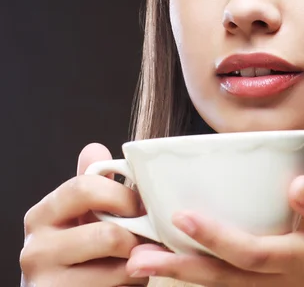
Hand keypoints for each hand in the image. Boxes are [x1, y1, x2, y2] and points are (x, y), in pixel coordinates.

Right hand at [20, 143, 148, 286]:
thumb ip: (92, 184)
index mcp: (44, 215)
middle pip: (107, 234)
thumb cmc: (81, 253)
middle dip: (138, 236)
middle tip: (148, 237)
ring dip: (140, 263)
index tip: (141, 205)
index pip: (84, 187)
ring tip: (138, 260)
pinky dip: (134, 283)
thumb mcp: (83, 215)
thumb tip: (94, 148)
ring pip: (120, 266)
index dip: (123, 195)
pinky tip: (127, 279)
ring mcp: (47, 282)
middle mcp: (36, 249)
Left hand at [127, 176, 303, 285]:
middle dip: (179, 267)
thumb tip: (296, 185)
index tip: (180, 218)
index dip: (214, 237)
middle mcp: (286, 283)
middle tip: (135, 256)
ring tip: (144, 266)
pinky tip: (185, 276)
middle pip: (225, 278)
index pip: (251, 251)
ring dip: (184, 278)